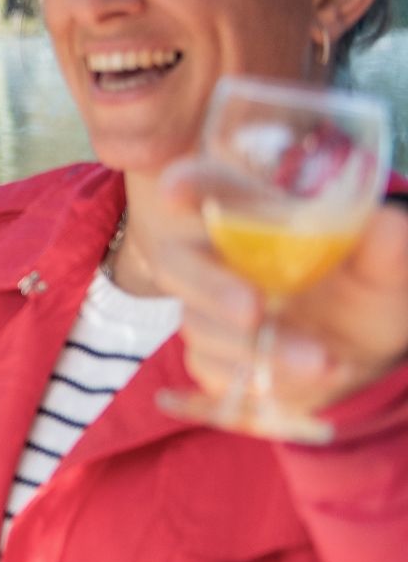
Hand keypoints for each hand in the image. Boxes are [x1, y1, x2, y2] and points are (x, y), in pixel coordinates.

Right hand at [149, 158, 407, 413]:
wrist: (360, 359)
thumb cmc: (363, 296)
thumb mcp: (385, 271)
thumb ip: (384, 246)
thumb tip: (385, 224)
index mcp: (254, 219)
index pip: (210, 189)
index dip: (187, 184)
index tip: (176, 191)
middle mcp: (218, 259)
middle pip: (177, 262)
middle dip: (209, 287)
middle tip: (250, 310)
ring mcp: (208, 309)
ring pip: (199, 324)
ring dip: (253, 347)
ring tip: (321, 361)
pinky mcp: (210, 355)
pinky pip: (212, 366)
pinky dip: (259, 375)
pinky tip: (306, 376)